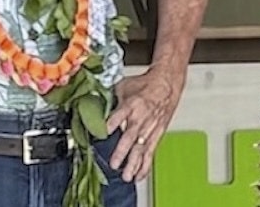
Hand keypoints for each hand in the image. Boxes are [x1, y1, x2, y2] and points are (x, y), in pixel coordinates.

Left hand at [105, 64, 182, 181]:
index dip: (110, 125)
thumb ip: (109, 101)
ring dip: (134, 163)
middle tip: (114, 164)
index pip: (119, 115)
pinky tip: (138, 176)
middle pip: (130, 137)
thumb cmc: (145, 85)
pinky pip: (150, 152)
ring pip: (141, 148)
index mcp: (131, 104)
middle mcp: (140, 118)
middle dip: (122, 151)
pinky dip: (145, 165)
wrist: (167, 84)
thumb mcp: (124, 87)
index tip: (102, 134)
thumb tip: (92, 107)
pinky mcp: (157, 134)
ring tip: (127, 176)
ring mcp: (149, 128)